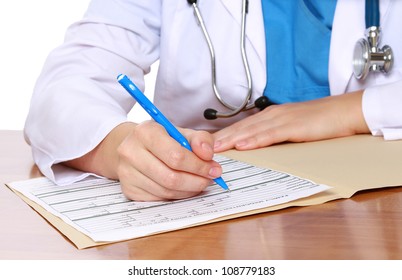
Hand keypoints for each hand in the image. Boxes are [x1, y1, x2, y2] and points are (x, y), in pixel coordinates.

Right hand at [116, 121, 221, 200]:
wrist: (133, 146)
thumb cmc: (161, 139)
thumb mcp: (181, 132)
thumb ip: (200, 139)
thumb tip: (208, 155)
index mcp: (145, 132)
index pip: (176, 156)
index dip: (199, 166)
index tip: (214, 169)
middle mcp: (131, 152)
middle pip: (171, 177)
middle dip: (196, 181)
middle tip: (209, 179)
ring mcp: (127, 173)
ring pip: (166, 191)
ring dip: (189, 190)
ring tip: (199, 182)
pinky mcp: (129, 190)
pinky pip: (159, 199)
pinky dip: (177, 195)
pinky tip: (184, 188)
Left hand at [213, 91, 368, 151]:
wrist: (344, 112)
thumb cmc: (319, 122)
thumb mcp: (291, 128)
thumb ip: (274, 136)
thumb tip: (257, 148)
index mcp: (270, 116)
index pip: (242, 126)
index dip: (224, 135)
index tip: (208, 144)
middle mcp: (272, 115)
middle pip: (241, 127)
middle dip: (221, 138)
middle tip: (202, 148)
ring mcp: (282, 119)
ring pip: (251, 130)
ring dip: (231, 139)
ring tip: (215, 148)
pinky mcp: (294, 126)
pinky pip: (270, 134)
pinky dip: (255, 140)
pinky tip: (243, 145)